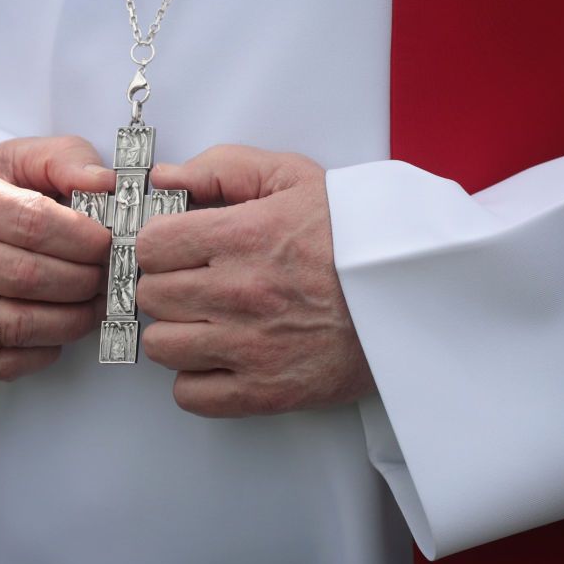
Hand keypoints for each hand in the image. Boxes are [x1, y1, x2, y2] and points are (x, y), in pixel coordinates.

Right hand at [0, 136, 113, 380]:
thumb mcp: (15, 160)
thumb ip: (64, 160)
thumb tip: (106, 183)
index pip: (31, 221)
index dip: (82, 238)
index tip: (107, 242)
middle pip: (28, 276)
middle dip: (83, 281)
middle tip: (107, 276)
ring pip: (18, 324)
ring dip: (72, 320)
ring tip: (93, 304)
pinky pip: (1, 361)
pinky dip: (42, 352)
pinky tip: (57, 331)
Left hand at [136, 145, 374, 416]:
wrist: (412, 295)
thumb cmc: (354, 237)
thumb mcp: (293, 178)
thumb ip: (222, 168)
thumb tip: (163, 178)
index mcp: (244, 236)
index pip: (151, 245)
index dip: (159, 245)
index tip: (176, 249)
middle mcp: (241, 293)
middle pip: (150, 294)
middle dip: (166, 285)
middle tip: (194, 283)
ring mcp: (250, 347)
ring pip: (161, 345)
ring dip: (175, 332)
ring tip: (205, 321)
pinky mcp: (265, 392)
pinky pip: (190, 395)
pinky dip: (195, 379)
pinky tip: (218, 357)